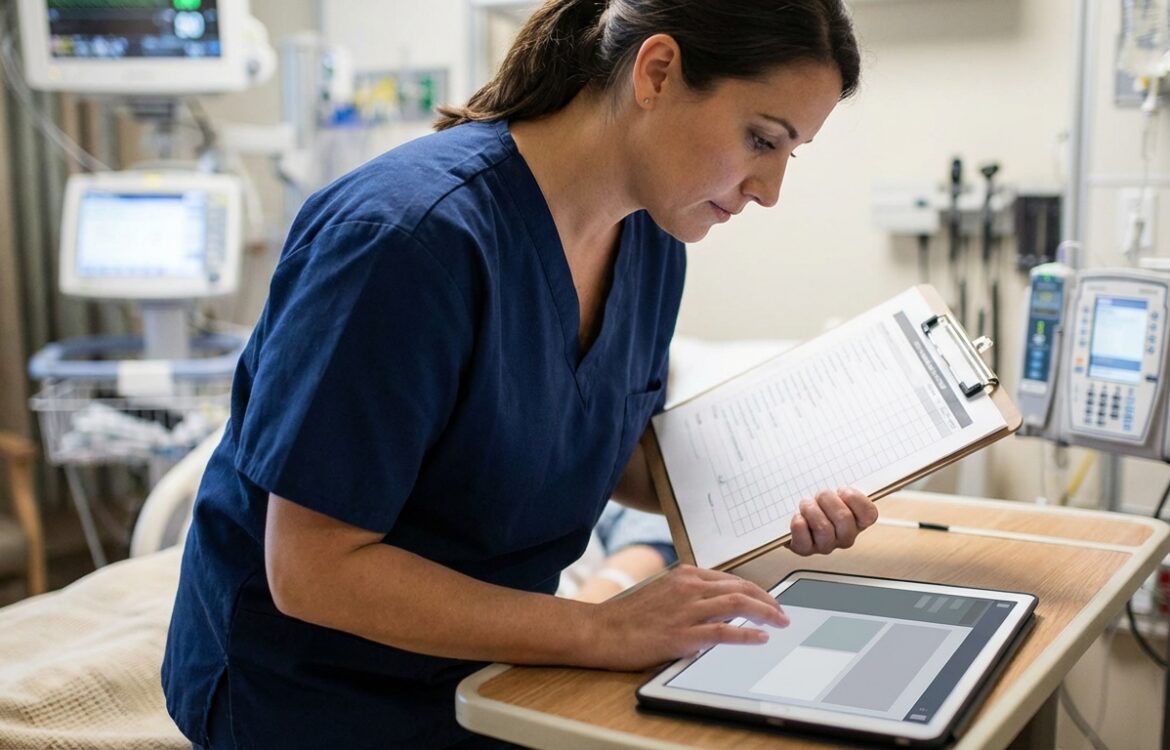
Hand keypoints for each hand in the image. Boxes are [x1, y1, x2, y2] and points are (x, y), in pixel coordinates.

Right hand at [584, 564, 787, 670]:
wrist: (600, 630)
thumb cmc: (627, 617)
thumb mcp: (661, 594)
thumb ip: (687, 595)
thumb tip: (715, 606)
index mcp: (684, 576)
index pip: (731, 578)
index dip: (755, 589)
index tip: (768, 600)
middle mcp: (688, 587)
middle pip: (740, 587)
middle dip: (767, 600)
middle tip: (782, 613)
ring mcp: (686, 610)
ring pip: (738, 604)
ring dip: (765, 612)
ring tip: (780, 622)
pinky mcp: (682, 634)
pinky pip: (724, 632)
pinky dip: (747, 633)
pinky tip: (760, 638)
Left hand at [788, 487, 877, 555]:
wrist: (791, 512)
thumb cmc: (817, 498)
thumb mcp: (833, 488)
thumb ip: (840, 482)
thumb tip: (840, 466)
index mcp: (857, 521)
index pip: (869, 514)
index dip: (855, 499)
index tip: (842, 490)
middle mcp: (845, 536)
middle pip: (844, 519)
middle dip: (828, 500)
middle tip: (820, 494)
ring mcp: (826, 545)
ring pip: (824, 529)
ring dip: (811, 510)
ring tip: (806, 504)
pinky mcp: (806, 549)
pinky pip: (804, 541)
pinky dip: (798, 526)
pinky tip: (798, 517)